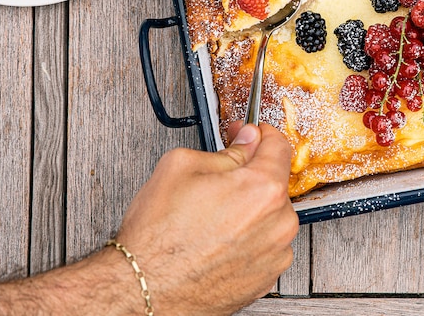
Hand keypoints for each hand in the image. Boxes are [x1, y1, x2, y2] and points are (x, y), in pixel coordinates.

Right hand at [114, 123, 298, 314]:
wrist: (145, 288)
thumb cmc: (157, 237)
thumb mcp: (181, 167)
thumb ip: (226, 149)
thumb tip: (246, 142)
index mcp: (262, 189)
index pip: (278, 145)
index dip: (259, 134)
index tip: (247, 136)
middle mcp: (278, 222)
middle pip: (274, 182)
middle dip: (249, 176)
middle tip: (218, 182)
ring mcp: (275, 253)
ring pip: (270, 215)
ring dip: (250, 209)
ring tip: (212, 218)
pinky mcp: (267, 277)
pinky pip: (266, 244)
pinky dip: (249, 238)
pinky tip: (220, 239)